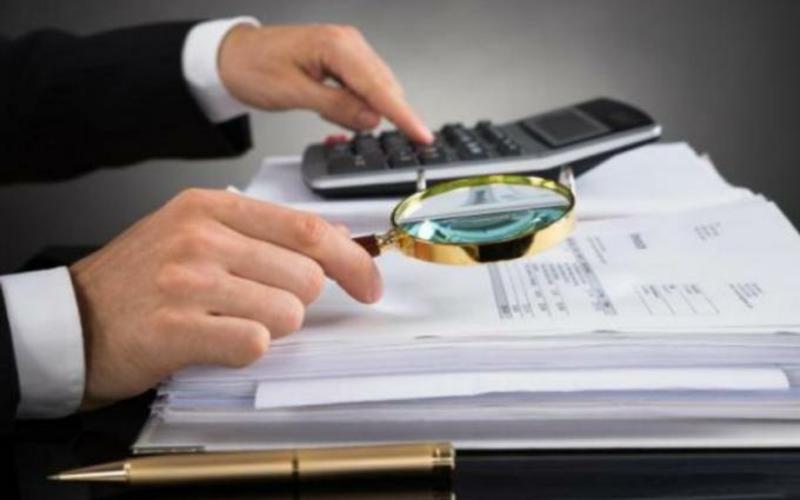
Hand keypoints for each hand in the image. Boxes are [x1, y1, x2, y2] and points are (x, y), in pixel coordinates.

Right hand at [69, 189, 380, 408]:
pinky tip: (212, 340)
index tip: (368, 284)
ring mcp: (188, 281)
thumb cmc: (141, 277)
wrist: (75, 320)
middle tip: (260, 304)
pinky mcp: (177, 328)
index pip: (307, 229)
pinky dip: (243, 350)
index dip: (351, 260)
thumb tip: (336, 238)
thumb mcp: (196, 230)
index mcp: (211, 206)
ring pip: (287, 312)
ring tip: (227, 320)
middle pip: (306, 276)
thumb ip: (263, 231)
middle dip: (297, 300)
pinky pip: (255, 344)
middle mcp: (201, 237)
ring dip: (269, 327)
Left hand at [217, 23, 432, 142]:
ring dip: (362, 110)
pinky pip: (362, 86)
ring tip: (324, 109)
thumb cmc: (254, 68)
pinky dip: (353, 103)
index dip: (404, 115)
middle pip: (384, 88)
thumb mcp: (294, 94)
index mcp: (337, 46)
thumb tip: (372, 120)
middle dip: (378, 114)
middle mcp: (348, 43)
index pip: (380, 88)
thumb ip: (338, 107)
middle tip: (346, 126)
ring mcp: (347, 49)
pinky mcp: (343, 59)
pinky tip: (330, 106)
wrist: (232, 55)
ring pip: (375, 89)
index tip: (422, 135)